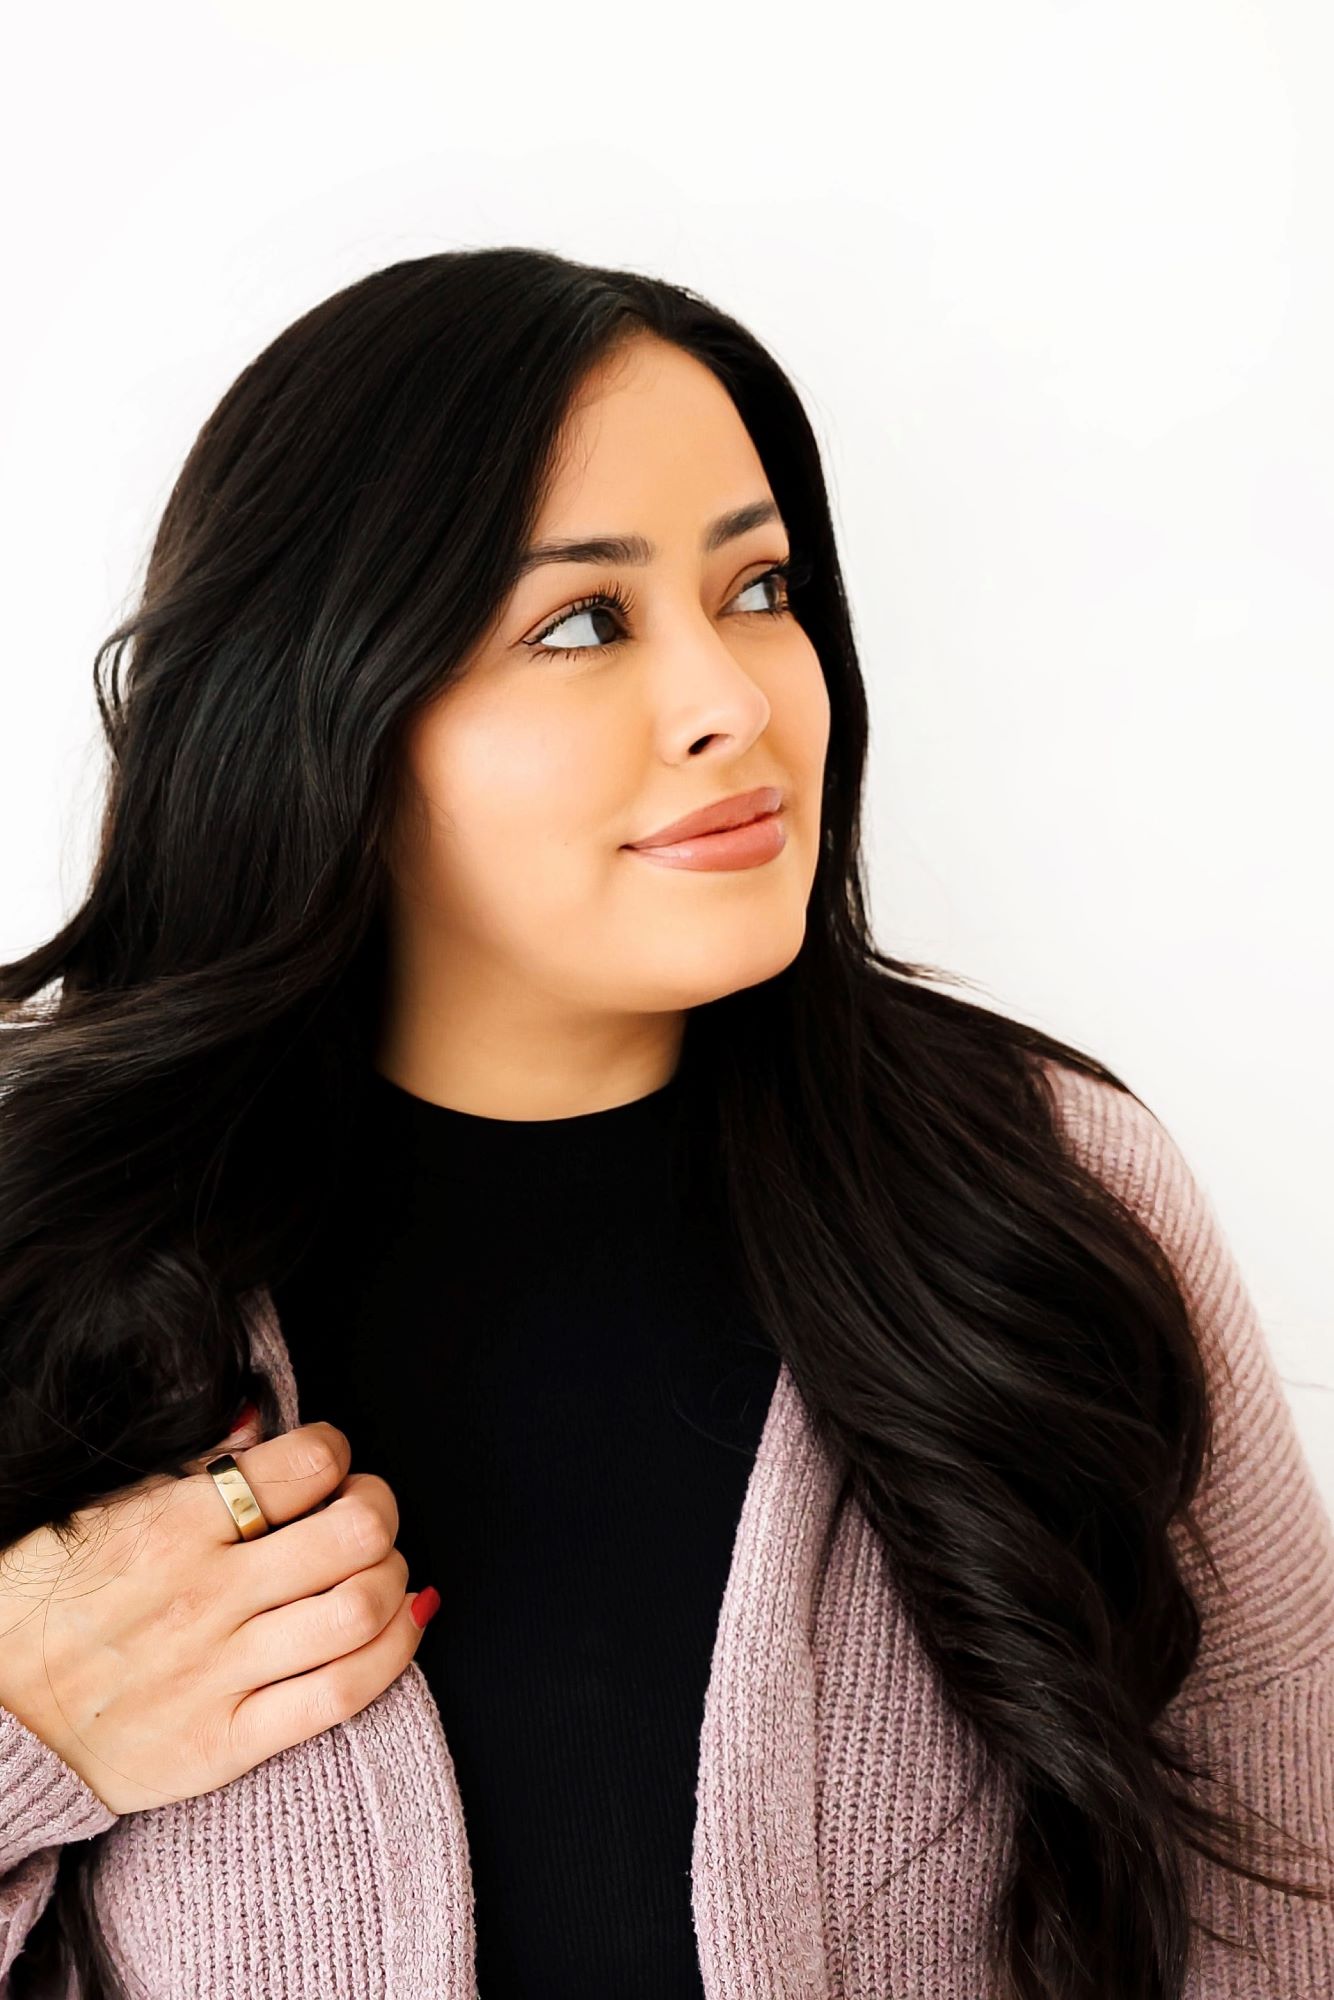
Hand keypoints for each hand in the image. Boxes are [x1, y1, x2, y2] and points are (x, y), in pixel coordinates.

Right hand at [0, 1413, 434, 1814]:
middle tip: (364, 1510)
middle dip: (379, 1508)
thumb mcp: (94, 1511)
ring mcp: (220, 1674)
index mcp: (171, 1527)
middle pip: (355, 1532)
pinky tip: (400, 1624)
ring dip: (393, 1576)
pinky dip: (393, 1653)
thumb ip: (183, 1465)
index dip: (337, 1450)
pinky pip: (342, 1694)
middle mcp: (205, 1597)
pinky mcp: (227, 1743)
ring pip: (360, 1609)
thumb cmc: (40, 1605)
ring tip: (377, 1568)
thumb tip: (258, 1418)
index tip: (329, 1462)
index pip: (306, 1464)